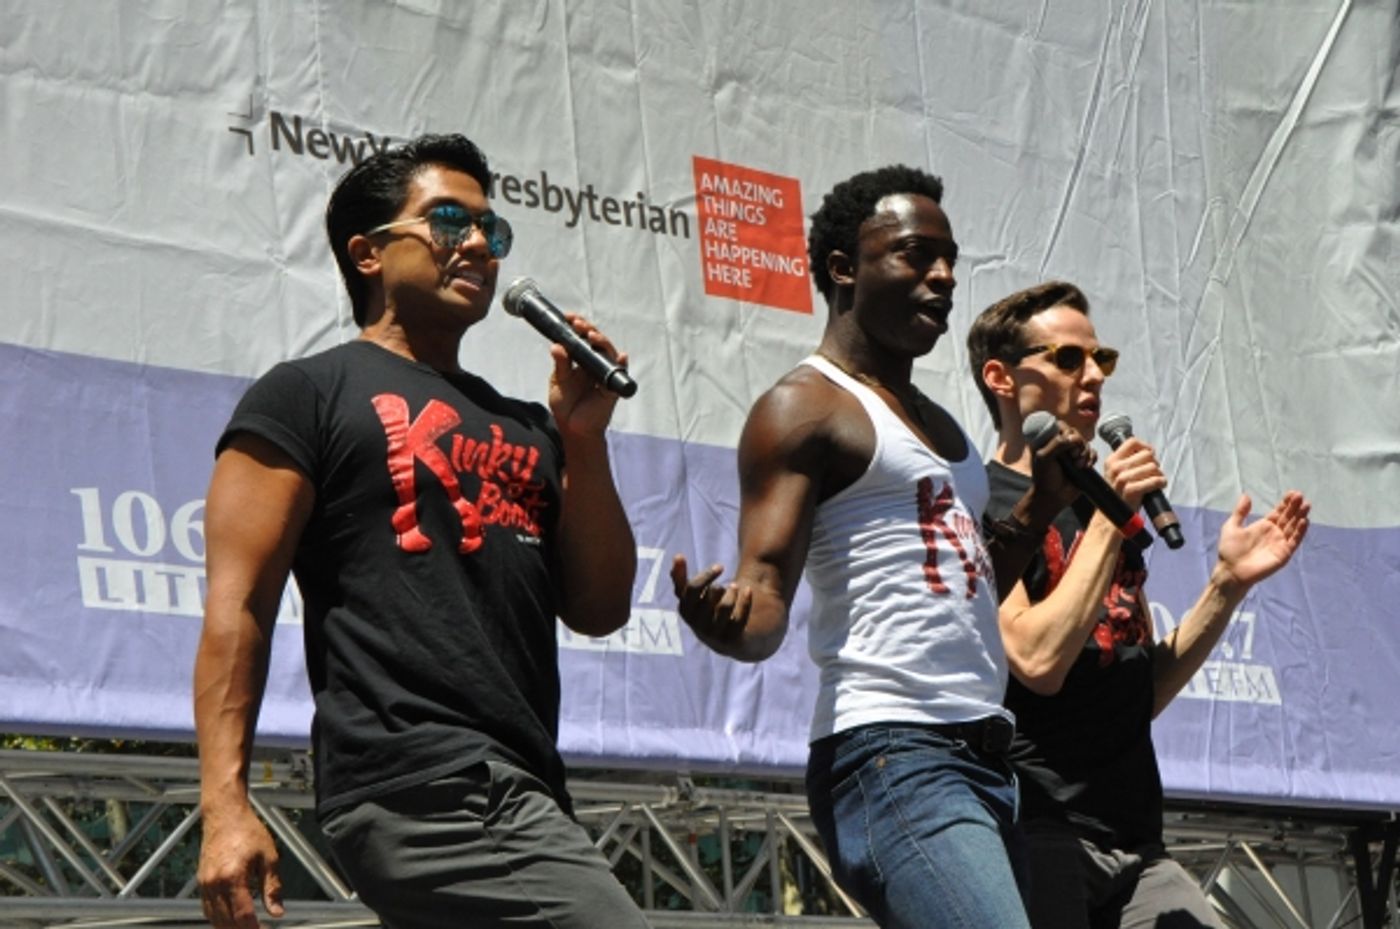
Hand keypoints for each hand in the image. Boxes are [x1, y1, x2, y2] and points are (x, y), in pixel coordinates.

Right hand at [198, 806, 283, 928]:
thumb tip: (277, 912)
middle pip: (227, 922)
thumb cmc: (248, 831)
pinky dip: (218, 919)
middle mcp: (215, 884)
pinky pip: (207, 909)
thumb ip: (272, 887)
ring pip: (214, 919)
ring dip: (229, 928)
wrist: (224, 814)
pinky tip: (230, 921)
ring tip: (246, 928)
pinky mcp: (201, 882)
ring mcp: (205, 884)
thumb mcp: (269, 857)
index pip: (243, 915)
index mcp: (233, 877)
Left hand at [547, 314, 626, 437]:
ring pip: (608, 353)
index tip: (569, 317)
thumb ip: (560, 365)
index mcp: (581, 361)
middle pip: (597, 342)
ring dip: (602, 342)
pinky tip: (621, 356)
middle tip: (577, 324)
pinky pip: (619, 373)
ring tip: (591, 335)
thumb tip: (556, 346)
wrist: (572, 429)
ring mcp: (605, 374)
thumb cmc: (566, 406)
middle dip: (589, 330)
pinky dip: (621, 364)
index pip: (582, 338)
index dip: (578, 326)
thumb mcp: (558, 382)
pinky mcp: (612, 387)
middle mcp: (594, 364)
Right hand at [671, 554, 751, 651]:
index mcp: (686, 611)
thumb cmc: (708, 610)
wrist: (729, 640)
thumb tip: (677, 556)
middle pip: (709, 597)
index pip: (692, 589)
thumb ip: (681, 577)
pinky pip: (740, 619)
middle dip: (719, 588)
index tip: (721, 566)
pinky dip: (745, 602)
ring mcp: (715, 635)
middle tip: (724, 587)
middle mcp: (698, 625)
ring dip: (732, 593)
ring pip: (724, 608)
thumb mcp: (693, 596)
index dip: (707, 575)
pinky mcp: (732, 640)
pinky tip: (748, 590)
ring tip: (735, 587)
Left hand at [1028, 419, 1092, 515]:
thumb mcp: (1044, 459)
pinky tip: (1085, 467)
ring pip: (1084, 443)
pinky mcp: (1081, 461)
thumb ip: (1056, 444)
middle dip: (1078, 444)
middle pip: (1075, 433)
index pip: (1060, 425)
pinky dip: (1091, 458)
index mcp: (1047, 441)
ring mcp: (1071, 453)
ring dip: (1084, 453)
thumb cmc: (1044, 478)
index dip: (1066, 431)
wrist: (1053, 497)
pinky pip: (1092, 453)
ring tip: (1078, 465)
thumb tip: (1073, 437)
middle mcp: (1059, 445)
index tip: (1066, 443)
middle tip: (1073, 456)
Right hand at [1101, 436, 1167, 509]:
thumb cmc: (1117, 495)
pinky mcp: (1131, 490)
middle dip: (1154, 463)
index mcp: (1111, 460)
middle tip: (1152, 472)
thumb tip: (1148, 452)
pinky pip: (1154, 480)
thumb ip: (1128, 461)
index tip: (1149, 456)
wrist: (1110, 517)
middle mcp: (1115, 467)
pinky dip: (1161, 482)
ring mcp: (1122, 479)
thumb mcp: (1116, 473)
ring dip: (1159, 474)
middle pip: (1146, 454)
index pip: (1132, 442)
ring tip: (1155, 481)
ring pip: (1153, 467)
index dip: (1145, 447)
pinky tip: (1160, 485)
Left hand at [1214, 491, 1310, 590]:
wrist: (1231, 570)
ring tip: (1306, 505)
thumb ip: (1240, 512)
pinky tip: (1304, 521)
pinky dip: (1300, 532)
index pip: (1279, 512)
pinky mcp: (1283, 554)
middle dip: (1295, 507)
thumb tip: (1246, 495)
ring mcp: (1280, 543)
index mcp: (1264, 526)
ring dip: (1300, 517)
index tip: (1293, 492)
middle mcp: (1274, 533)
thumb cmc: (1230, 550)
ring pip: (1293, 527)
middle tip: (1300, 496)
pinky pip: (1294, 541)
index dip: (1286, 503)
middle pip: (1288, 518)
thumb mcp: (1232, 526)